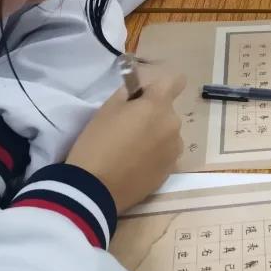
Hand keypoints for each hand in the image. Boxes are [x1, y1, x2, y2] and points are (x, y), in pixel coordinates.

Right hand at [65, 77, 187, 213]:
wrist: (94, 189)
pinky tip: (136, 165)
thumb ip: (128, 94)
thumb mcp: (107, 108)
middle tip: (128, 127)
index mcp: (158, 105)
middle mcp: (173, 125)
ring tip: (132, 150)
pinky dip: (155, 155)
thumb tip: (139, 93)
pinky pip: (166, 154)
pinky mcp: (170, 171)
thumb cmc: (97, 142)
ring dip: (156, 135)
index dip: (160, 87)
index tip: (145, 96)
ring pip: (168, 133)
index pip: (175, 81)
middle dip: (153, 114)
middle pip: (167, 111)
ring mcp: (174, 150)